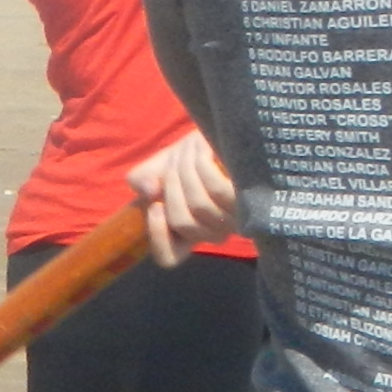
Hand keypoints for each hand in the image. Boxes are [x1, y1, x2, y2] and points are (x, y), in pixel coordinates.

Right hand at [130, 130, 238, 265]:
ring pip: (200, 204)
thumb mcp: (155, 168)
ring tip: (186, 150)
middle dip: (170, 185)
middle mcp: (214, 233)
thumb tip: (151, 190)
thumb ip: (142, 180)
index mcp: (189, 234)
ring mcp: (235, 218)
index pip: (169, 258)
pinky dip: (201, 164)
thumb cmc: (187, 157)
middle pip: (182, 222)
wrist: (221, 134)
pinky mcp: (249, 197)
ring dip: (185, 170)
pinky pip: (218, 189)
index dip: (157, 236)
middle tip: (172, 162)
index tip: (155, 206)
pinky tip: (200, 148)